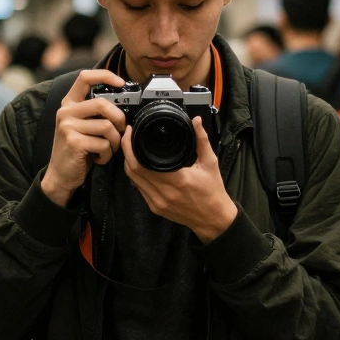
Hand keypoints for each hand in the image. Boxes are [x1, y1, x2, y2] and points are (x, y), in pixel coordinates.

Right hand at [40, 69, 128, 206]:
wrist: (61, 174)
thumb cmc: (77, 149)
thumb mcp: (82, 125)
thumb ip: (95, 112)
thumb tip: (123, 104)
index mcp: (69, 103)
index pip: (85, 77)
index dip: (105, 75)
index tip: (121, 82)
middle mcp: (66, 111)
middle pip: (102, 104)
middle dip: (119, 118)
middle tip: (120, 130)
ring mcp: (68, 126)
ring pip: (106, 126)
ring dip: (114, 141)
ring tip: (108, 149)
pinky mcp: (74, 142)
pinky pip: (103, 144)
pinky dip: (107, 155)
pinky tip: (99, 158)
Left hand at [123, 116, 237, 242]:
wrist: (214, 219)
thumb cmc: (213, 191)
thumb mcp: (210, 163)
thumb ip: (201, 140)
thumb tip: (196, 121)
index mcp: (177, 180)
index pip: (141, 162)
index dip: (130, 145)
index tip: (131, 131)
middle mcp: (164, 192)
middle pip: (132, 170)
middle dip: (126, 151)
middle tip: (128, 136)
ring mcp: (157, 202)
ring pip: (133, 180)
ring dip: (129, 163)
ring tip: (132, 148)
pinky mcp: (155, 208)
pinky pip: (139, 189)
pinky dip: (136, 176)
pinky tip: (139, 166)